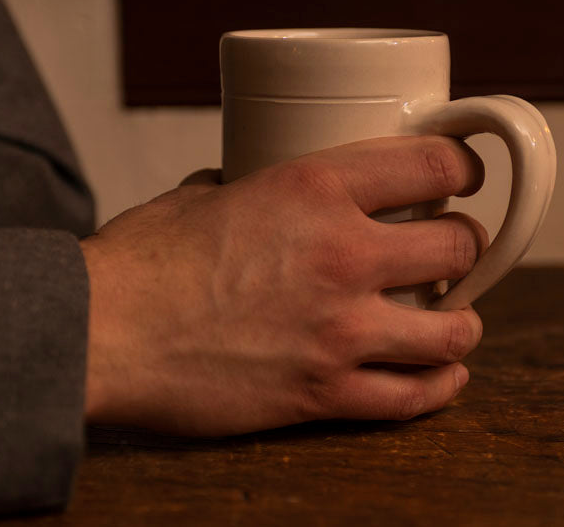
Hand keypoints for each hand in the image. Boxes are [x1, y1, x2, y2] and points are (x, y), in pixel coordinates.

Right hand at [80, 136, 487, 435]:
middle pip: (458, 245)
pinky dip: (439, 386)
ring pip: (452, 330)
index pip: (431, 164)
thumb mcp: (199, 196)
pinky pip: (411, 399)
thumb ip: (246, 188)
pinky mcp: (322, 394)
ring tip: (454, 318)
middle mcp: (341, 256)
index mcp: (313, 190)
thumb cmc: (139, 264)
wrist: (101, 336)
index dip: (461, 167)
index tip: (461, 176)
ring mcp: (338, 332)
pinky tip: (443, 374)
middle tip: (449, 249)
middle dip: (462, 245)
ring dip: (462, 321)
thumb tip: (249, 188)